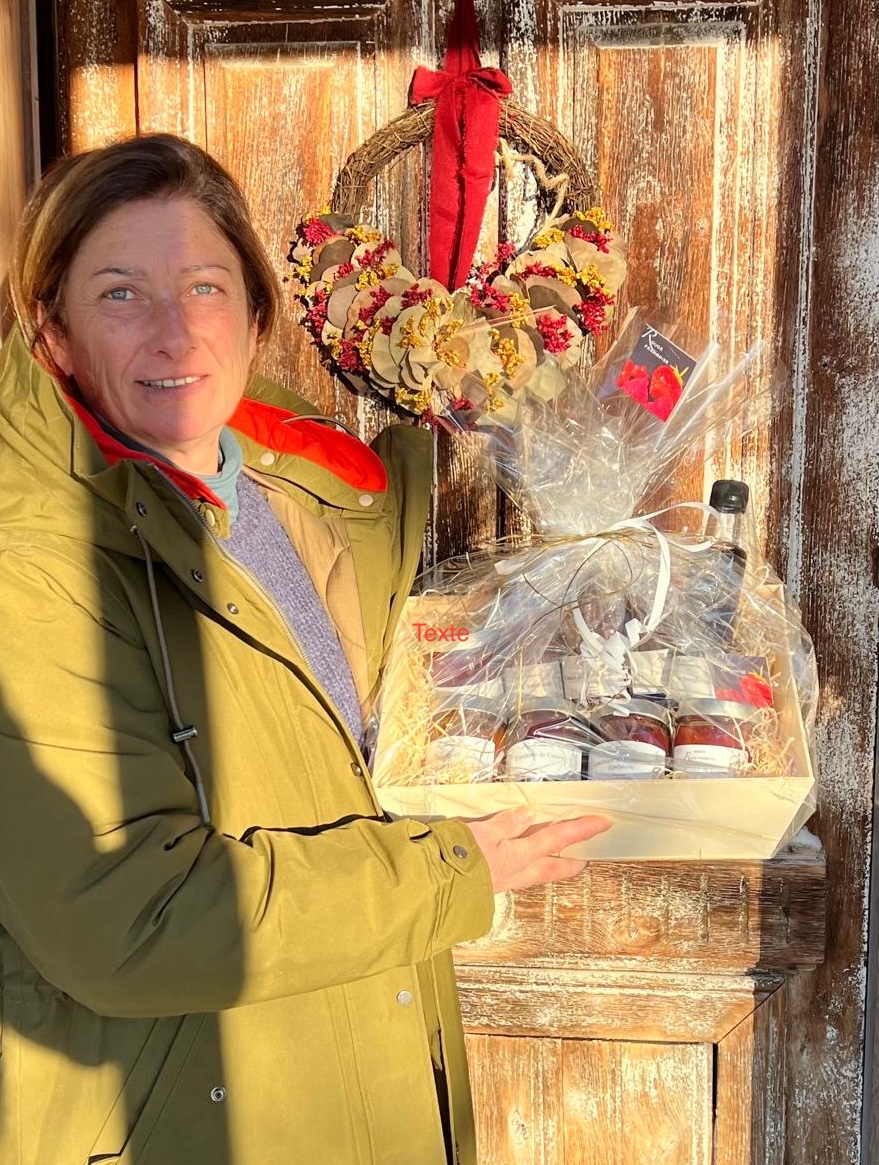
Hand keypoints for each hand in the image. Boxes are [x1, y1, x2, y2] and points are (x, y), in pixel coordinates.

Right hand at [465, 806, 610, 893]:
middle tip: (584, 860)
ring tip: (553, 863)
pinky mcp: (484, 888)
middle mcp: (514, 872)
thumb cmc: (454, 860)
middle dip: (569, 864)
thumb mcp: (481, 832)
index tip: (603, 823)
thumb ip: (505, 824)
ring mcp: (500, 883)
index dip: (580, 829)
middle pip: (549, 867)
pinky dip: (519, 872)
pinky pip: (511, 878)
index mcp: (517, 855)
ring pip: (532, 875)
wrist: (431, 891)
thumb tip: (528, 814)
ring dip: (546, 869)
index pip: (555, 838)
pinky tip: (513, 869)